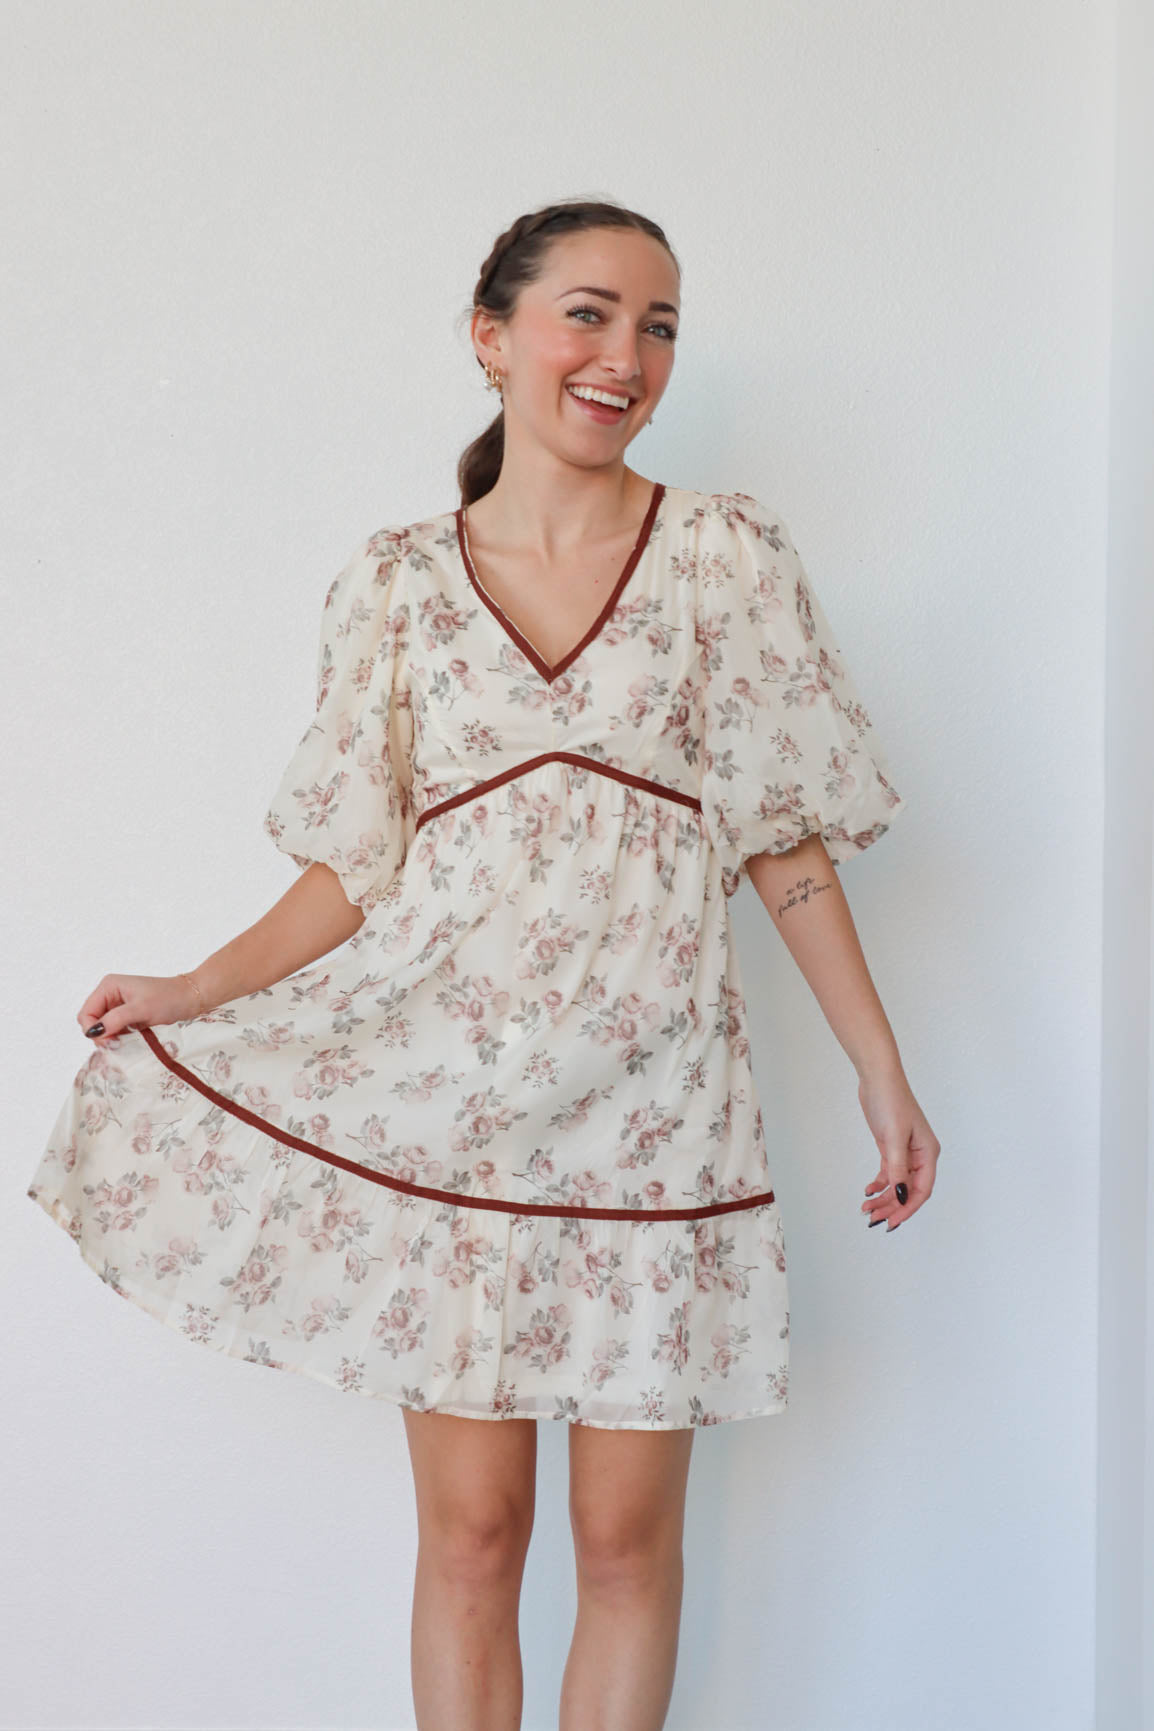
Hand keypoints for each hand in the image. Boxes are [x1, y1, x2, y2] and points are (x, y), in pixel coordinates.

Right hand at [76, 973, 202, 1046]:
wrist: (191, 998)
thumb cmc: (168, 999)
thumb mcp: (140, 1009)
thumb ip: (115, 1020)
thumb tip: (93, 1032)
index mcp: (108, 986)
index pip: (86, 1013)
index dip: (92, 1030)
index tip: (109, 1041)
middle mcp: (110, 994)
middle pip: (92, 1021)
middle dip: (101, 1035)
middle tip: (117, 1044)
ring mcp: (118, 1005)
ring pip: (103, 1028)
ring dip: (110, 1038)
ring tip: (124, 1043)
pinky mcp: (128, 1015)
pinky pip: (115, 1030)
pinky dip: (118, 1037)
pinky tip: (128, 1041)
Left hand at [856, 1065, 939, 1232]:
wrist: (877, 1078)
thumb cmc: (890, 1101)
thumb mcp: (893, 1137)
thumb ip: (897, 1168)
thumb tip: (901, 1196)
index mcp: (928, 1153)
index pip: (922, 1190)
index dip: (908, 1208)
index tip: (892, 1221)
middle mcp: (920, 1155)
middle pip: (909, 1190)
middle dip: (892, 1207)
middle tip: (874, 1219)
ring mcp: (906, 1152)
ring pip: (897, 1184)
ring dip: (883, 1198)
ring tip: (866, 1209)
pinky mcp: (892, 1147)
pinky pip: (889, 1173)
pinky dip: (879, 1184)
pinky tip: (868, 1191)